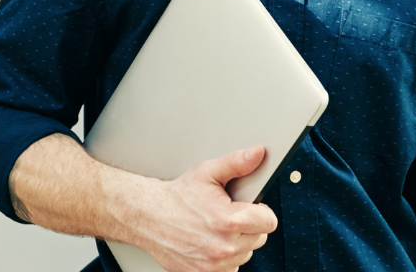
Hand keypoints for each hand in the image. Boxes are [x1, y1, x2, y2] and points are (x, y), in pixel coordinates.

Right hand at [105, 145, 278, 271]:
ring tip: (215, 228)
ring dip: (236, 243)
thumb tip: (258, 154)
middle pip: (259, 239)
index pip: (269, 222)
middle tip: (226, 215)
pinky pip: (229, 268)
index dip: (260, 211)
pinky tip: (209, 243)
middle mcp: (223, 247)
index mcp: (228, 221)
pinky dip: (223, 258)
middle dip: (247, 226)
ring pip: (244, 254)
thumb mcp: (207, 173)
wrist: (145, 216)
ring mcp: (214, 265)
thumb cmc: (176, 197)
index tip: (248, 207)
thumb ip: (237, 163)